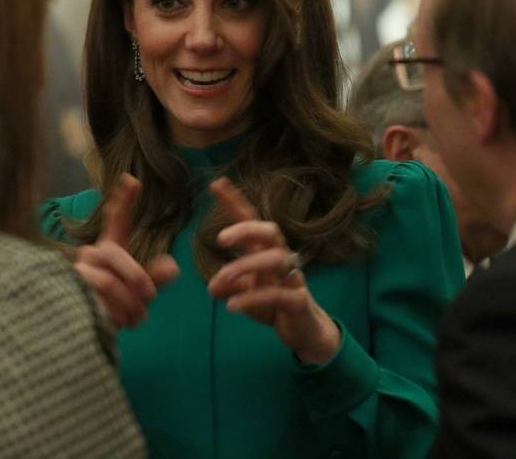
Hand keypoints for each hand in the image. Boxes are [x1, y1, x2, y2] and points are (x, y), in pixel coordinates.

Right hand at [74, 174, 178, 327]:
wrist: (86, 329)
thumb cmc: (116, 306)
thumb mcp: (140, 291)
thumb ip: (155, 277)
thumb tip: (172, 266)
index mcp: (110, 248)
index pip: (117, 220)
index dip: (125, 200)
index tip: (132, 179)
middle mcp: (91, 253)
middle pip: (115, 254)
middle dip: (138, 279)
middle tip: (150, 297)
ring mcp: (79, 270)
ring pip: (107, 280)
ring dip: (128, 303)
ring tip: (135, 318)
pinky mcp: (71, 288)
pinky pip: (97, 297)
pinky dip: (116, 313)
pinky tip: (121, 322)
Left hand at [206, 177, 340, 363]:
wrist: (304, 331)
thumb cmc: (274, 305)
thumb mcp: (246, 294)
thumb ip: (229, 287)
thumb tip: (211, 287)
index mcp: (265, 251)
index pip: (250, 220)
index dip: (234, 201)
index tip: (216, 183)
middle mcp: (281, 259)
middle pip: (270, 231)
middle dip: (247, 229)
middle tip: (220, 238)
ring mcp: (293, 278)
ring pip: (276, 259)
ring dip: (244, 267)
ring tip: (219, 281)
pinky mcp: (299, 301)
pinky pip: (278, 294)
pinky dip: (253, 298)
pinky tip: (232, 306)